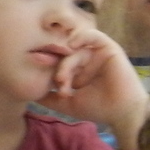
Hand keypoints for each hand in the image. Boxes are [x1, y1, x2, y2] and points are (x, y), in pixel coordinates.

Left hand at [36, 26, 149, 149]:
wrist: (121, 113)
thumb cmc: (98, 109)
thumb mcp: (66, 103)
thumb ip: (49, 96)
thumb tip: (28, 92)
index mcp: (77, 69)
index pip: (57, 60)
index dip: (48, 66)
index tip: (42, 77)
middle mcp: (86, 59)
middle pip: (64, 54)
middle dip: (58, 68)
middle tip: (58, 83)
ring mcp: (97, 53)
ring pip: (75, 48)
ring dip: (67, 61)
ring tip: (64, 78)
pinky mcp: (108, 48)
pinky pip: (92, 35)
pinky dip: (81, 36)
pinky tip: (72, 44)